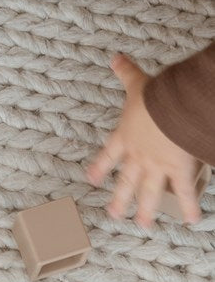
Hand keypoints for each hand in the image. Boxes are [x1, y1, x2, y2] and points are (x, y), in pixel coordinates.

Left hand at [86, 53, 201, 227]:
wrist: (170, 110)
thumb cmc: (153, 98)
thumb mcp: (136, 83)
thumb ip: (125, 72)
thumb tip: (115, 57)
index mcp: (125, 137)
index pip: (108, 155)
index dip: (100, 167)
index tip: (92, 179)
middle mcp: (138, 156)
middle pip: (126, 182)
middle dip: (120, 199)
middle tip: (113, 214)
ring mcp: (156, 166)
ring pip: (149, 193)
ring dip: (146, 210)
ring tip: (142, 224)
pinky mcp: (177, 171)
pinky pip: (183, 192)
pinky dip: (187, 206)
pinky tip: (190, 220)